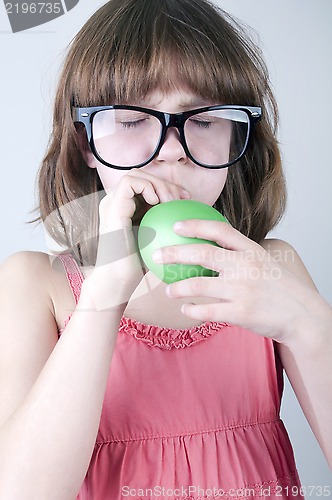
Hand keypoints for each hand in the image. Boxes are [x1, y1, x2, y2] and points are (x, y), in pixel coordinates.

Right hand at [86, 170, 190, 309]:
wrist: (118, 280)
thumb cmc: (139, 267)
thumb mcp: (159, 242)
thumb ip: (168, 227)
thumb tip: (195, 221)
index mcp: (127, 208)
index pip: (149, 186)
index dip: (170, 187)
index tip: (188, 200)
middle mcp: (118, 202)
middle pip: (144, 177)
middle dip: (166, 183)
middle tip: (182, 199)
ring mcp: (112, 202)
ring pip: (137, 174)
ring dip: (158, 184)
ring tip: (171, 201)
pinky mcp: (111, 205)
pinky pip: (130, 182)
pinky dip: (147, 187)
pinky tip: (159, 203)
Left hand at [153, 219, 309, 343]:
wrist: (300, 314)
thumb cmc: (277, 287)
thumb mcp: (263, 261)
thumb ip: (239, 253)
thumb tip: (210, 245)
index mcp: (250, 250)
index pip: (220, 230)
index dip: (196, 225)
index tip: (176, 225)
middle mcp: (245, 266)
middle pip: (202, 253)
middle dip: (174, 253)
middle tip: (157, 255)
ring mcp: (243, 290)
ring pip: (198, 285)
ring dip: (177, 288)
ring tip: (167, 290)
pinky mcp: (241, 313)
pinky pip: (206, 311)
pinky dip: (191, 310)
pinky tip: (185, 309)